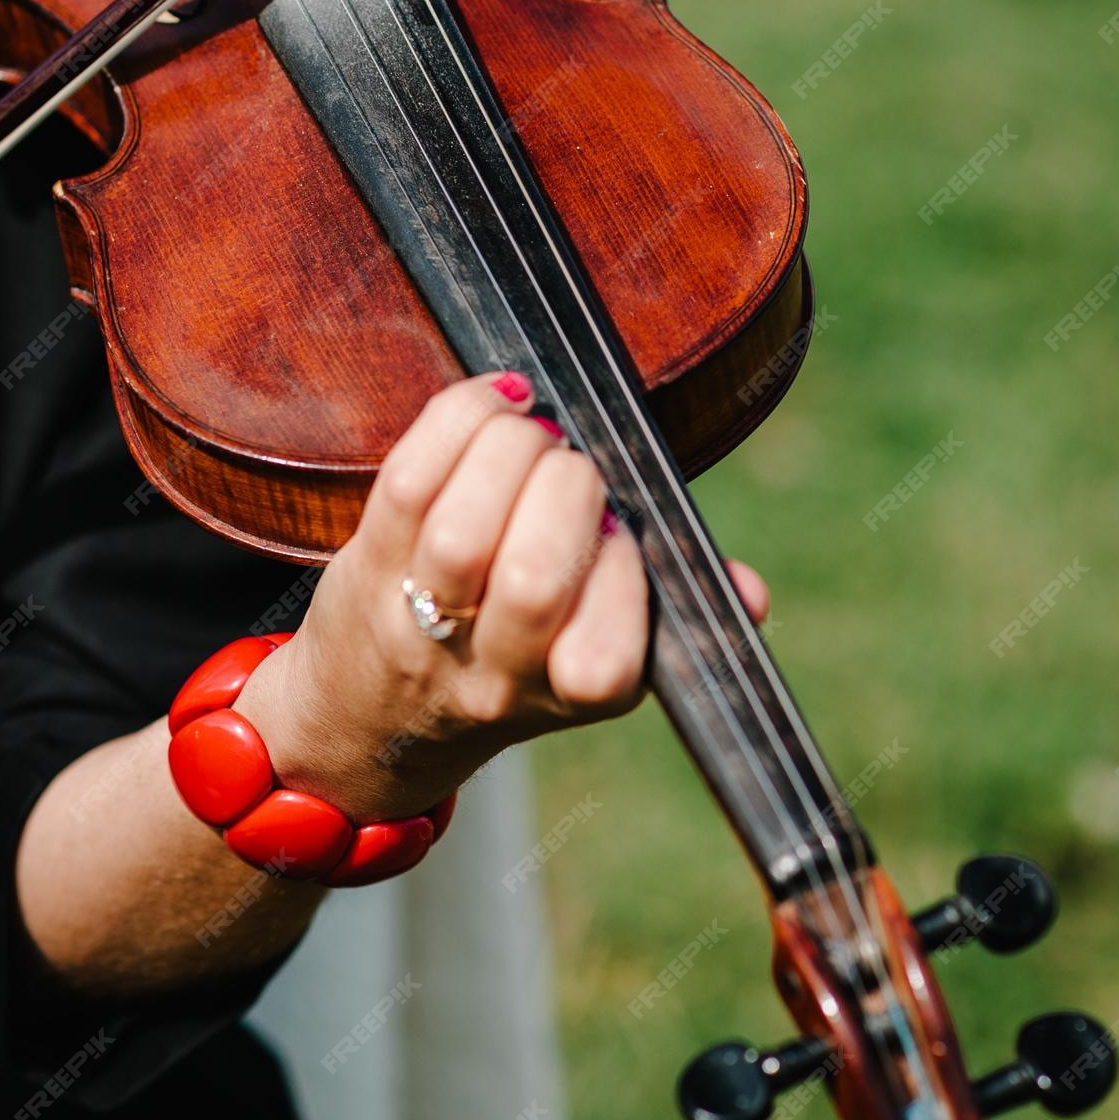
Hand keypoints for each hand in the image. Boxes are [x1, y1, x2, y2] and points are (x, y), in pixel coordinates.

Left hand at [239, 372, 768, 822]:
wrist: (371, 715)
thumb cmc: (508, 657)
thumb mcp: (596, 658)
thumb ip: (670, 609)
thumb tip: (749, 594)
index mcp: (572, 692)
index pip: (605, 655)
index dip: (620, 567)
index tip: (620, 527)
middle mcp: (494, 671)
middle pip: (534, 580)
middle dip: (567, 491)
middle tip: (569, 463)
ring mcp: (421, 625)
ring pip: (462, 532)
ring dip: (507, 452)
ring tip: (528, 430)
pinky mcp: (368, 567)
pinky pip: (408, 482)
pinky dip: (457, 421)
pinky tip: (492, 404)